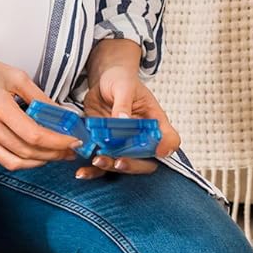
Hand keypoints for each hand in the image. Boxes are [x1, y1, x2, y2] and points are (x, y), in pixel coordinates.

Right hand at [0, 40, 81, 171]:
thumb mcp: (13, 75)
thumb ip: (39, 96)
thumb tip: (59, 112)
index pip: (35, 135)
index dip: (58, 142)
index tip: (73, 140)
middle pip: (27, 152)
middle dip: (54, 154)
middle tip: (70, 150)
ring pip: (14, 161)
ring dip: (38, 161)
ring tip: (55, 153)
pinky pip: (2, 157)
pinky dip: (21, 158)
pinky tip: (34, 151)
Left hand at [76, 64, 181, 181]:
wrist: (103, 81)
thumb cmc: (122, 80)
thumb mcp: (124, 86)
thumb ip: (124, 103)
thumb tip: (122, 119)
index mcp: (154, 121)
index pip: (170, 139)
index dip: (167, 147)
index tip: (158, 152)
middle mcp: (141, 137)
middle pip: (146, 161)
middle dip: (132, 165)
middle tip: (119, 161)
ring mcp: (123, 144)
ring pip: (122, 165)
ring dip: (110, 167)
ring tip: (98, 161)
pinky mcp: (105, 146)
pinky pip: (101, 163)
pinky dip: (92, 170)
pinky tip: (82, 172)